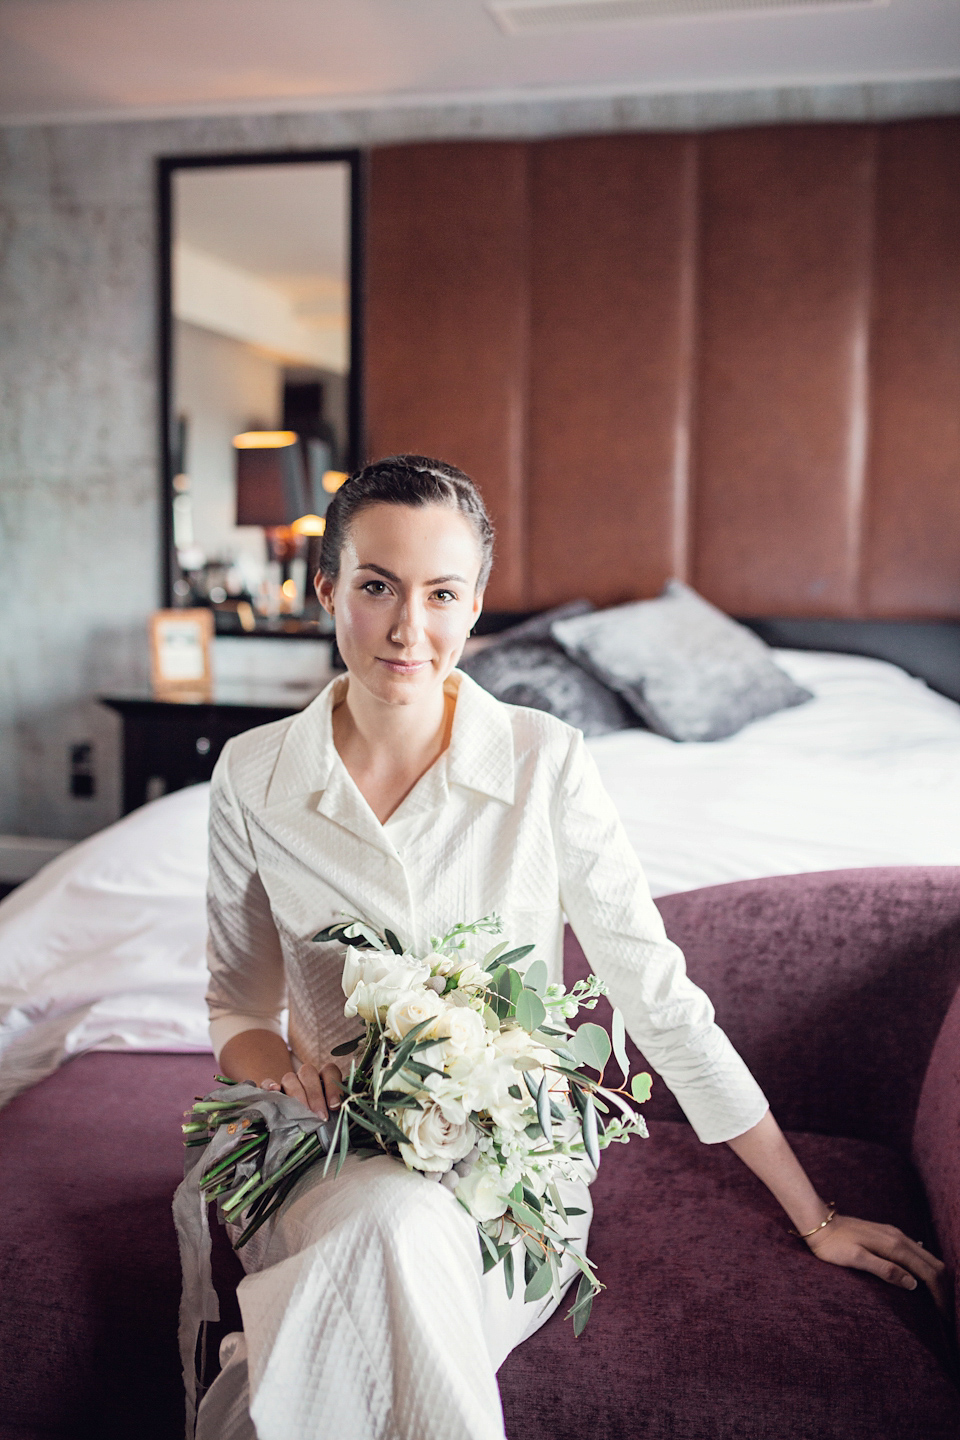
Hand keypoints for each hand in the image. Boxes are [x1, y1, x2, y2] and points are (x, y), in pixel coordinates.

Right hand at [260, 1062, 342, 1120]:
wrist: (297, 1133)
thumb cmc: (318, 1123)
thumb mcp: (329, 1117)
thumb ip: (334, 1111)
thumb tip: (339, 1111)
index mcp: (322, 1079)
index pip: (329, 1071)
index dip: (333, 1087)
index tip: (335, 1106)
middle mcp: (305, 1078)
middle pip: (308, 1073)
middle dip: (315, 1095)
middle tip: (319, 1116)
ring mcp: (287, 1083)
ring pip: (290, 1078)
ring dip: (296, 1094)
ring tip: (300, 1113)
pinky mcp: (270, 1092)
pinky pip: (267, 1082)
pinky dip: (269, 1085)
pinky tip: (275, 1091)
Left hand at [807, 1214, 949, 1313]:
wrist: (819, 1223)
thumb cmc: (833, 1245)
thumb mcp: (856, 1259)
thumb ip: (885, 1270)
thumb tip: (913, 1284)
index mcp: (895, 1245)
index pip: (929, 1273)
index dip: (940, 1295)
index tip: (944, 1316)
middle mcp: (899, 1237)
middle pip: (934, 1264)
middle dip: (944, 1288)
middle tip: (946, 1313)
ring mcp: (895, 1235)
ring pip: (927, 1257)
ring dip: (936, 1279)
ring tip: (939, 1301)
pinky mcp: (889, 1235)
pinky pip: (916, 1253)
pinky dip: (926, 1269)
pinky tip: (924, 1280)